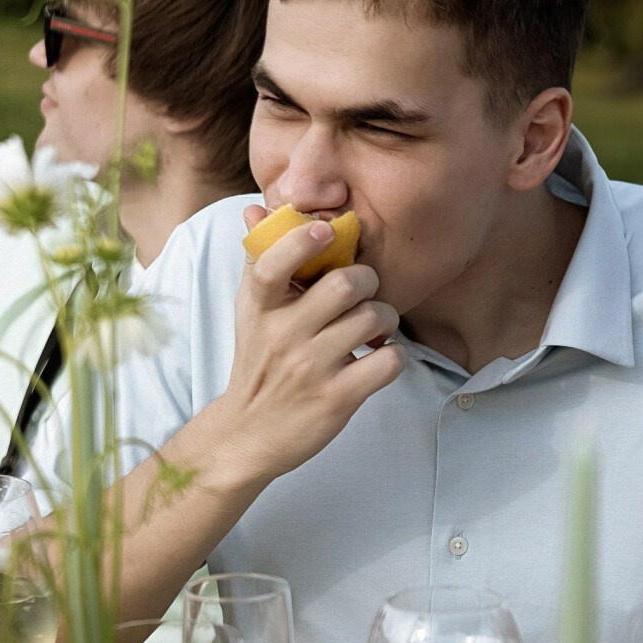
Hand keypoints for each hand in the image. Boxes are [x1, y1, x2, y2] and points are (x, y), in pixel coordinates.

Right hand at [219, 209, 405, 481]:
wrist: (248, 434)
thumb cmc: (259, 364)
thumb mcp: (250, 313)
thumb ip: (259, 261)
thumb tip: (256, 208)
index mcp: (260, 308)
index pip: (273, 264)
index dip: (302, 241)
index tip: (325, 230)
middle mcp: (283, 335)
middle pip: (345, 284)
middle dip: (368, 282)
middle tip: (364, 295)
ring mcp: (311, 367)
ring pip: (374, 317)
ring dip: (385, 319)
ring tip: (373, 330)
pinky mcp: (337, 398)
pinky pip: (389, 360)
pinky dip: (394, 357)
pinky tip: (379, 359)